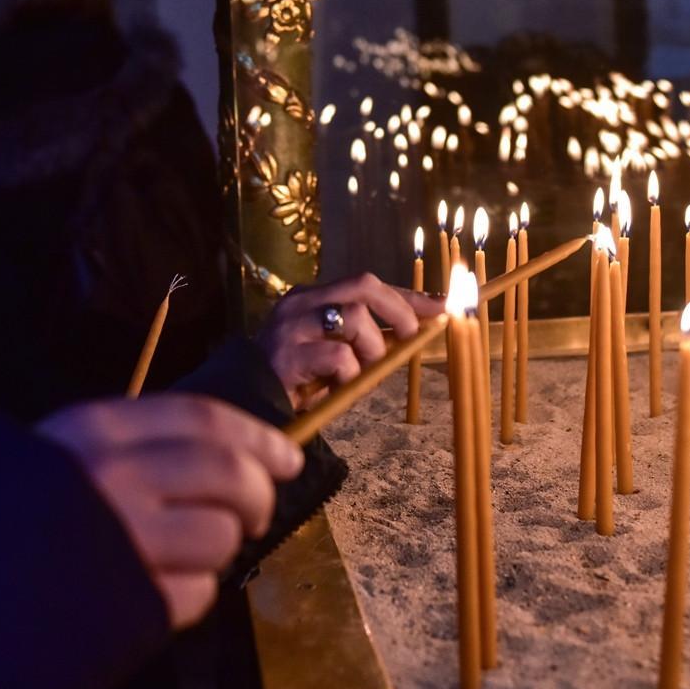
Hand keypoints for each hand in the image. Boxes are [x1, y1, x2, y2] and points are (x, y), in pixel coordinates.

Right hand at [38, 394, 302, 628]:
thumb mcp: (58, 455)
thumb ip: (129, 448)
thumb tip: (222, 458)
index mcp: (97, 430)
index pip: (205, 420)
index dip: (258, 437)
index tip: (288, 456)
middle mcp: (117, 475)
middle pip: (230, 475)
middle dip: (258, 495)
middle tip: (255, 513)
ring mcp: (125, 539)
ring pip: (223, 536)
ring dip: (222, 549)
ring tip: (186, 556)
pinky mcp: (131, 600)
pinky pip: (199, 593)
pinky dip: (194, 594)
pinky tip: (160, 592)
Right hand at [254, 273, 445, 408]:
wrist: (248, 404)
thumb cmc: (298, 379)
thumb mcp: (336, 352)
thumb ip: (367, 338)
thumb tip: (418, 329)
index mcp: (312, 297)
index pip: (368, 284)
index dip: (407, 296)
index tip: (441, 306)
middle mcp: (300, 302)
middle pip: (363, 285)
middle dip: (398, 309)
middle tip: (410, 337)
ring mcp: (291, 326)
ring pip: (354, 318)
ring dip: (371, 349)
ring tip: (359, 373)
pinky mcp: (286, 355)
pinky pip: (338, 357)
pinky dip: (350, 374)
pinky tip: (336, 387)